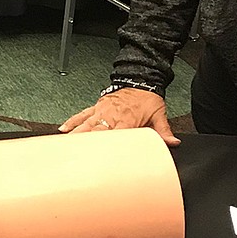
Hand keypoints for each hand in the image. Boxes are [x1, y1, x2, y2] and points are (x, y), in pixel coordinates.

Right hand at [58, 88, 178, 147]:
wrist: (140, 78)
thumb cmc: (148, 97)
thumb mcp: (158, 114)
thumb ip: (164, 131)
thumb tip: (173, 143)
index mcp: (126, 120)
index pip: (112, 138)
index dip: (102, 149)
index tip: (94, 159)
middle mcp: (111, 116)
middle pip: (94, 133)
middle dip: (83, 145)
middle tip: (72, 157)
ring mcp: (102, 111)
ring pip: (85, 125)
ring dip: (74, 136)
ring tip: (63, 148)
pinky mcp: (98, 106)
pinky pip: (82, 115)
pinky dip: (72, 122)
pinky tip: (64, 130)